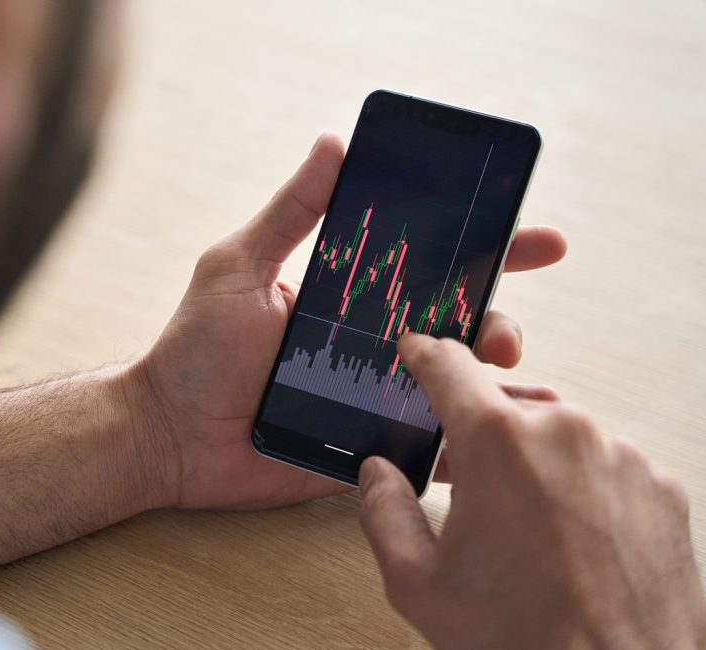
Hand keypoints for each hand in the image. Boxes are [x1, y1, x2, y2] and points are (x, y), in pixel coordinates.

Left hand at [136, 134, 566, 509]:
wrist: (167, 437)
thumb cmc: (194, 349)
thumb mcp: (238, 267)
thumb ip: (288, 213)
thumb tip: (333, 143)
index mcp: (349, 296)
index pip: (429, 266)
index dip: (488, 251)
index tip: (538, 240)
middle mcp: (370, 344)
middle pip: (456, 328)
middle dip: (498, 322)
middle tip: (501, 332)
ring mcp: (371, 398)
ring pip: (454, 387)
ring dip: (495, 384)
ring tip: (512, 385)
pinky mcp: (366, 451)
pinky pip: (427, 448)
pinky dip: (467, 446)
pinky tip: (495, 444)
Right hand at [358, 334, 705, 649]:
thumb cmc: (523, 642)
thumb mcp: (418, 582)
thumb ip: (382, 511)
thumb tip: (377, 472)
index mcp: (497, 443)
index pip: (449, 365)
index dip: (424, 354)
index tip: (417, 350)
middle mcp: (565, 433)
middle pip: (506, 405)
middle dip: (478, 434)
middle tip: (462, 482)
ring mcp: (621, 458)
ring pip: (558, 434)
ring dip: (533, 461)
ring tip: (522, 526)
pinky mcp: (661, 487)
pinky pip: (606, 465)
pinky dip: (581, 487)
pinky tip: (568, 540)